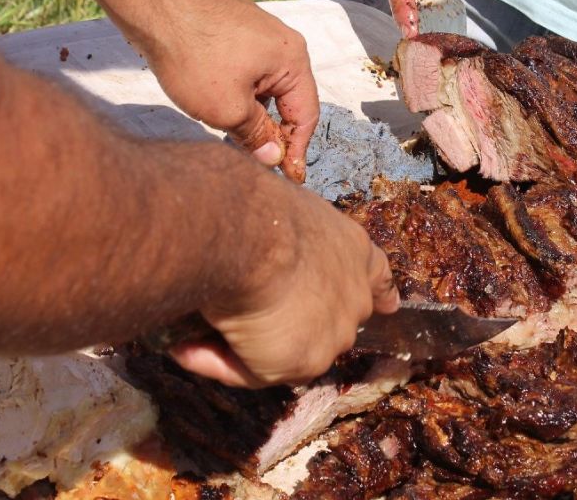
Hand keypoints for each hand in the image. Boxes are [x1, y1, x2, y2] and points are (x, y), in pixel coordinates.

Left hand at [135, 0, 319, 181]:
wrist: (153, 3)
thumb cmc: (193, 53)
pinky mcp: (231, 28)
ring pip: (262, 85)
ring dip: (250, 111)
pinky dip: (235, 90)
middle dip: (272, 131)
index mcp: (292, 59)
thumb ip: (256, 136)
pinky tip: (211, 101)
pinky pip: (244, 68)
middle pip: (286, 99)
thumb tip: (273, 156)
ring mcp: (256, 31)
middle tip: (255, 160)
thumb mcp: (227, 109)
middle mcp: (281, 41)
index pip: (305, 115)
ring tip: (227, 131)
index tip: (288, 176)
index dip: (296, 149)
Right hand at [170, 183, 398, 387]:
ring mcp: (333, 333)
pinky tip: (187, 347)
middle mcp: (354, 294)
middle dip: (292, 325)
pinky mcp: (301, 361)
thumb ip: (275, 237)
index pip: (377, 275)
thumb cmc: (250, 206)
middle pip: (331, 323)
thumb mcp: (275, 211)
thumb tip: (244, 265)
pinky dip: (218, 361)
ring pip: (285, 351)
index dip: (379, 292)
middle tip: (240, 315)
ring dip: (244, 344)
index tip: (389, 305)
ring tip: (194, 331)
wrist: (247, 232)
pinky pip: (252, 371)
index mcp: (352, 248)